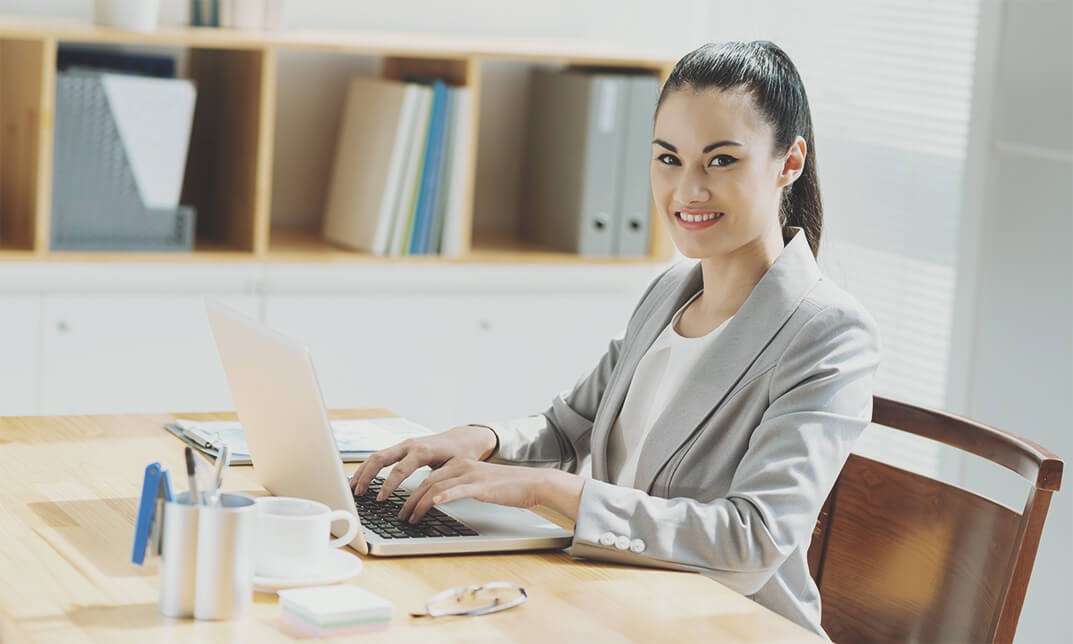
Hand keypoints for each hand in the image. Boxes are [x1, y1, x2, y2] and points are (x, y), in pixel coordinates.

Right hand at [349, 425, 497, 498]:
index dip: (388, 485)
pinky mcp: (402, 447)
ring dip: (363, 471)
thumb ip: (441, 481)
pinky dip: (369, 467)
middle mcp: (410, 445)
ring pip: (377, 455)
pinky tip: (361, 479)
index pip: (400, 469)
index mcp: (423, 451)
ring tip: (353, 488)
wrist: (463, 438)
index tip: (380, 498)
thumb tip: (430, 499)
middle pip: (380, 457)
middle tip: (358, 493)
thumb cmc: (461, 454)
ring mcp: (404, 445)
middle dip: (367, 475)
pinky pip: (381, 456)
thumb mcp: (455, 468)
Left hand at [396, 459, 548, 523]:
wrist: (532, 483)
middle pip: (427, 482)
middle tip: (400, 515)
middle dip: (410, 500)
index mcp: (460, 464)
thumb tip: (440, 500)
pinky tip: (433, 503)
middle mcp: (462, 466)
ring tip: (410, 518)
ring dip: (419, 504)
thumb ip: (460, 488)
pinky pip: (458, 490)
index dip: (412, 492)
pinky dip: (443, 496)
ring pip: (437, 487)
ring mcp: (471, 475)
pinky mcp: (481, 486)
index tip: (402, 506)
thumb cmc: (508, 487)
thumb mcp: (478, 484)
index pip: (429, 478)